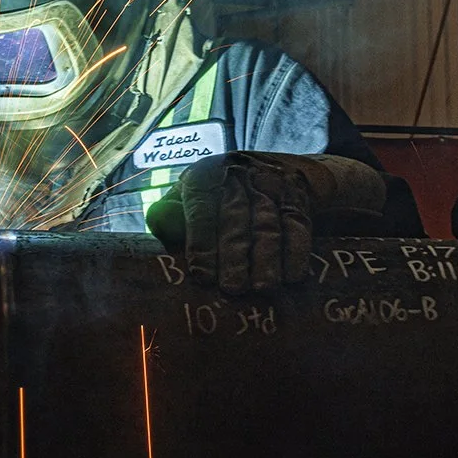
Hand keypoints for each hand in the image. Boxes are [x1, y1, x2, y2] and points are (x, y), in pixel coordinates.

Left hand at [145, 153, 386, 291]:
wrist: (278, 168)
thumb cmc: (221, 196)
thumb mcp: (192, 196)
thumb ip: (172, 215)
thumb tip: (158, 223)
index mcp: (204, 176)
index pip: (200, 209)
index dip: (200, 242)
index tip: (201, 275)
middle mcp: (237, 175)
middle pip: (235, 217)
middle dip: (234, 255)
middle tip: (232, 289)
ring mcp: (270, 184)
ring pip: (268, 222)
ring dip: (267, 258)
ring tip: (263, 288)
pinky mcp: (297, 196)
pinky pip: (298, 224)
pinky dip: (297, 251)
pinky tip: (292, 276)